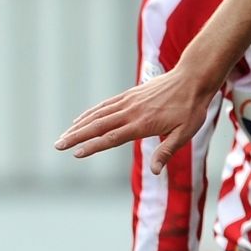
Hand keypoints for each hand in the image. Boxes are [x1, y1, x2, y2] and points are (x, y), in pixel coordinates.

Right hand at [55, 67, 212, 169]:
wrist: (192, 78)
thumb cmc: (191, 109)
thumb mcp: (185, 133)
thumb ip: (167, 151)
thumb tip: (155, 171)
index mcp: (143, 124)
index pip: (112, 138)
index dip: (93, 147)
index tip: (76, 154)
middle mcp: (131, 112)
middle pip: (98, 126)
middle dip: (76, 137)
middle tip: (58, 146)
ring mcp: (128, 101)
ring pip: (97, 115)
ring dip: (78, 125)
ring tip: (63, 135)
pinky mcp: (129, 94)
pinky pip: (105, 105)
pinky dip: (90, 113)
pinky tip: (80, 119)